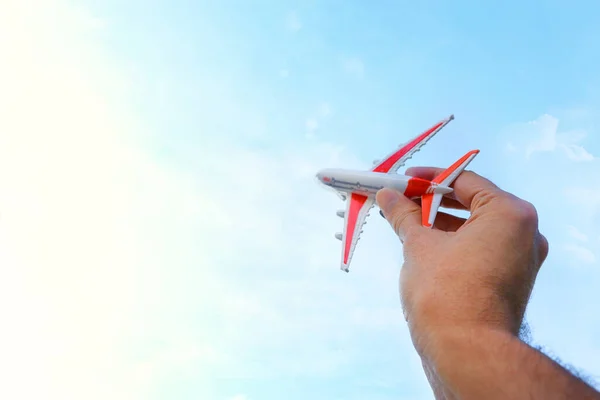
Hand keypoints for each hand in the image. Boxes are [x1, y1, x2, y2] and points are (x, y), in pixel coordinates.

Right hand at [376, 167, 548, 347]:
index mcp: (510, 214)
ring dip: (440, 223)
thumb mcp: (419, 245)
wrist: (465, 352)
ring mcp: (520, 259)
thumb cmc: (445, 293)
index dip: (428, 178)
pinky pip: (480, 250)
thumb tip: (388, 195)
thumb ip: (404, 215)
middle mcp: (524, 233)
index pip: (465, 182)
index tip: (402, 180)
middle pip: (472, 203)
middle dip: (432, 202)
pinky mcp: (510, 280)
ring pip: (474, 229)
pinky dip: (454, 244)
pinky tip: (424, 245)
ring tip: (405, 222)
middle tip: (400, 199)